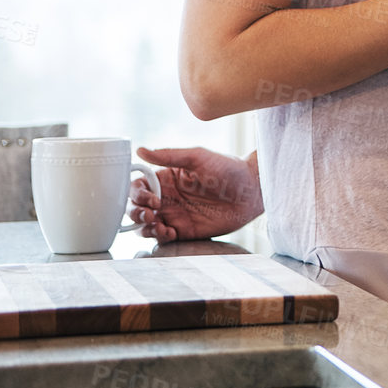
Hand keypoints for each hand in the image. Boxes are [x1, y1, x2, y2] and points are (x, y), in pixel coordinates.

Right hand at [130, 147, 263, 242]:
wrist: (252, 190)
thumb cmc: (228, 168)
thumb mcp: (197, 157)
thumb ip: (169, 156)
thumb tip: (140, 150)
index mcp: (166, 179)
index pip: (138, 187)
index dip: (137, 194)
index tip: (151, 198)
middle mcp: (167, 197)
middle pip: (136, 208)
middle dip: (136, 213)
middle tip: (150, 213)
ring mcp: (175, 215)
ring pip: (145, 226)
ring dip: (144, 228)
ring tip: (158, 224)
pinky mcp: (185, 230)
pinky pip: (163, 237)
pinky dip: (160, 237)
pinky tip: (169, 231)